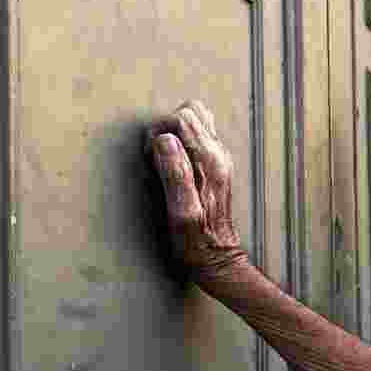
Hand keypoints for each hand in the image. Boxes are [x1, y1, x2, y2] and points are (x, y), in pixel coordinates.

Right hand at [145, 100, 248, 283]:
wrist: (218, 258)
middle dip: (166, 126)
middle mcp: (218, 155)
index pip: (183, 118)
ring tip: (163, 157)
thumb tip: (163, 140)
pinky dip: (182, 141)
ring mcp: (219, 158)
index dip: (159, 129)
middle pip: (191, 112)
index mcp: (209, 162)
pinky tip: (173, 166)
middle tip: (155, 155)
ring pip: (198, 120)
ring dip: (175, 131)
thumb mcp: (180, 212)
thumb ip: (174, 173)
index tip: (150, 155)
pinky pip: (199, 136)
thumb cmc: (196, 241)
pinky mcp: (216, 166)